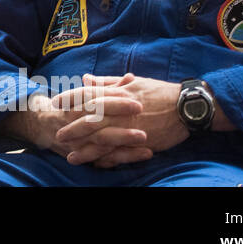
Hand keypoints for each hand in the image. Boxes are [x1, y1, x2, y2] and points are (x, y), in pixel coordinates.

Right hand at [4, 78, 149, 165]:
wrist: (42, 127)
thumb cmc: (69, 107)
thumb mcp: (84, 94)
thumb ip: (109, 87)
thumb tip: (130, 77)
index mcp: (75, 105)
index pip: (95, 102)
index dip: (116, 102)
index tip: (137, 101)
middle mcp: (75, 124)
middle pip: (99, 123)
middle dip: (120, 121)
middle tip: (143, 119)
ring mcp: (79, 142)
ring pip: (102, 143)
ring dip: (124, 141)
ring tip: (146, 139)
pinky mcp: (86, 156)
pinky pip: (105, 159)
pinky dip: (123, 157)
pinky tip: (145, 153)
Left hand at [55, 74, 187, 166]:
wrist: (187, 106)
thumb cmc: (160, 92)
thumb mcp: (133, 83)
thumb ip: (107, 82)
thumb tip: (86, 78)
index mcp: (118, 93)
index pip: (89, 94)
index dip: (70, 98)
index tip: (55, 102)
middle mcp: (121, 110)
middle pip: (91, 119)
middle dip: (72, 128)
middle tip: (57, 134)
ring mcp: (131, 127)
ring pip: (103, 139)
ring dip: (85, 149)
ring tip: (70, 157)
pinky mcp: (141, 142)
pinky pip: (121, 152)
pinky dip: (107, 159)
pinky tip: (96, 165)